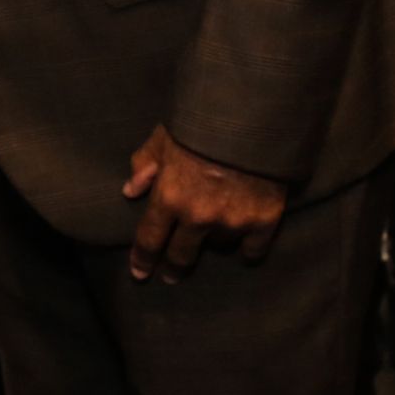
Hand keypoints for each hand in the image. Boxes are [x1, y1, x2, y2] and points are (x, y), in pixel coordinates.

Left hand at [123, 124, 286, 281]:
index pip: (150, 238)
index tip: (140, 273)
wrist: (252, 118)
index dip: (143, 258)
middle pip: (181, 255)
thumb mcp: (163, 137)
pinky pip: (253, 249)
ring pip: (217, 247)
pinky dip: (247, 250)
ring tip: (210, 242)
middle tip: (170, 276)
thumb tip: (130, 190)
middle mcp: (198, 217)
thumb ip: (144, 164)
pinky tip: (244, 250)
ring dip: (211, 244)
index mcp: (169, 197)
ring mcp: (232, 222)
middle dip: (173, 268)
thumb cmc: (202, 123)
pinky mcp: (264, 221)